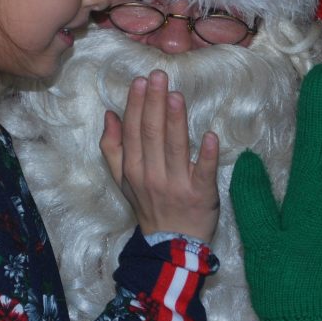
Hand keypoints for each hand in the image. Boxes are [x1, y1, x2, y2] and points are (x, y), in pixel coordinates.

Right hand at [100, 69, 219, 241]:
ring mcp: (178, 185)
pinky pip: (205, 173)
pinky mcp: (202, 195)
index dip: (137, 106)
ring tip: (176, 95)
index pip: (133, 132)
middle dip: (154, 103)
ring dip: (176, 121)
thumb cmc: (149, 205)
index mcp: (133, 169)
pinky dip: (208, 155)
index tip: (141, 82)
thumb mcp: (123, 179)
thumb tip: (110, 114)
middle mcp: (152, 175)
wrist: (171, 244)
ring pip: (176, 148)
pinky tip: (211, 136)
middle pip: (152, 134)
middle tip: (159, 76)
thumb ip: (113, 147)